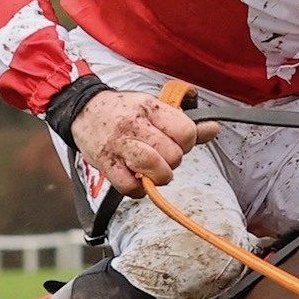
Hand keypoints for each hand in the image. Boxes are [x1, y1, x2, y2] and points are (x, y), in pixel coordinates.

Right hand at [70, 89, 219, 197]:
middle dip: (173, 162)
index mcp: (151, 109)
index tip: (179, 144)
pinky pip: (129, 187)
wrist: (84, 110)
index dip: (188, 144)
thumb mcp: (155, 109)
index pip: (186, 132)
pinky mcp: (106, 164)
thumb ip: (185, 123)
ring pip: (153, 169)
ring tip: (155, 172)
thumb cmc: (123, 111)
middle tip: (163, 159)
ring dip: (160, 177)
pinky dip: (138, 190)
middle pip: (172, 155)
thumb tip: (214, 129)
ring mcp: (119, 146)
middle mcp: (135, 125)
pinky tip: (138, 181)